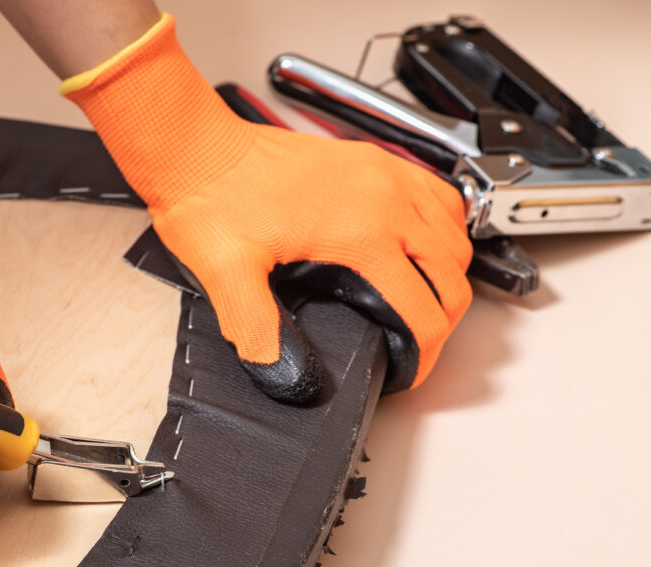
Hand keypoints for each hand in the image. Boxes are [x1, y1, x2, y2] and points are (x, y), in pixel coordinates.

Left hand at [64, 14, 471, 399]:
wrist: (197, 148)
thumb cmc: (210, 195)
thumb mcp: (227, 275)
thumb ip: (257, 330)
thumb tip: (285, 373)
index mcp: (360, 231)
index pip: (424, 308)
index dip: (424, 353)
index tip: (410, 369)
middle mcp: (383, 197)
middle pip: (453, 269)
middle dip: (444, 316)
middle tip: (419, 342)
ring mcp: (382, 172)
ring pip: (454, 228)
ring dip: (449, 269)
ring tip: (425, 298)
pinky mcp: (372, 159)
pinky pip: (436, 192)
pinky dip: (442, 224)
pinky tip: (419, 241)